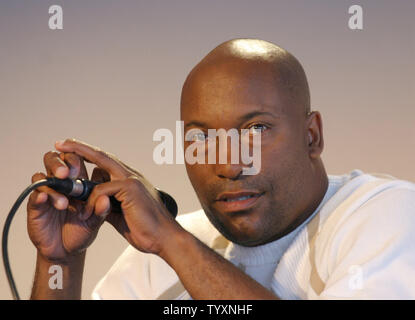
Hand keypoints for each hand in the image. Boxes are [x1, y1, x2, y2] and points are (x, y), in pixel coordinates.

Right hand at [27, 150, 110, 261]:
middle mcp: (60, 183)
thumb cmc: (82, 230)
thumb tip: (105, 199)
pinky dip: (40, 194)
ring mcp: (47, 193)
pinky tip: (45, 198)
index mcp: (77, 181)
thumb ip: (101, 211)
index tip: (80, 168)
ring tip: (64, 202)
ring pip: (42, 176)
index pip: (74, 159)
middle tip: (65, 174)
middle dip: (59, 163)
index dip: (76, 158)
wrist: (67, 251)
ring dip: (52, 184)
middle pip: (54, 159)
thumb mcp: (95, 222)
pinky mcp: (35, 206)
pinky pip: (34, 195)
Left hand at [54, 139, 182, 255]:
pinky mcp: (131, 188)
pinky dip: (91, 201)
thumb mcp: (119, 215)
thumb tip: (90, 202)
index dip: (88, 155)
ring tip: (62, 176)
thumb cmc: (144, 229)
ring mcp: (132, 180)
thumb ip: (105, 204)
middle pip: (102, 156)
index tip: (71, 150)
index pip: (106, 162)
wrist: (163, 239)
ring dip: (80, 173)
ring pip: (101, 166)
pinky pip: (102, 190)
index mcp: (129, 180)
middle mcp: (131, 175)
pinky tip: (87, 214)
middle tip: (60, 143)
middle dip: (79, 148)